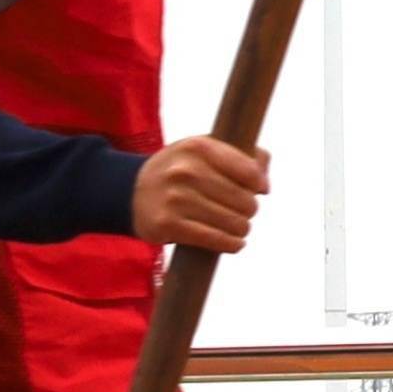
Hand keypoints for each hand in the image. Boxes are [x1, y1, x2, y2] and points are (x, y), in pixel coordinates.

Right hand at [133, 133, 268, 254]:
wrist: (128, 191)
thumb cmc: (178, 171)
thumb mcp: (203, 151)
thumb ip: (242, 155)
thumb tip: (264, 185)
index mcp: (198, 147)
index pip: (249, 171)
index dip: (258, 184)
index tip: (257, 190)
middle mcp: (185, 171)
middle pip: (244, 200)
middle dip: (248, 209)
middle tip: (240, 211)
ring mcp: (174, 199)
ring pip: (233, 222)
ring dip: (241, 229)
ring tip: (236, 227)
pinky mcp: (166, 224)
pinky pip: (213, 239)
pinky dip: (230, 244)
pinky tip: (235, 243)